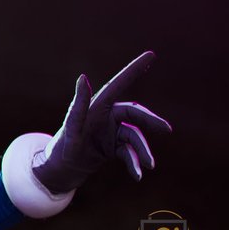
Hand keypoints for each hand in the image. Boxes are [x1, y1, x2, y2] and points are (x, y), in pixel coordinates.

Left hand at [32, 51, 171, 194]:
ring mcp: (110, 131)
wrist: (60, 171)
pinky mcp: (113, 147)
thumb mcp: (72, 127)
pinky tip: (138, 175)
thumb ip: (80, 104)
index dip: (134, 69)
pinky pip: (129, 152)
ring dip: (142, 151)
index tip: (151, 54)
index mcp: (96, 106)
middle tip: (167, 130)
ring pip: (134, 137)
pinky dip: (134, 163)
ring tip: (149, 165)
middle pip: (134, 114)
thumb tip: (83, 77)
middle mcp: (105, 116)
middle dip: (150, 122)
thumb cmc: (63, 146)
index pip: (118, 84)